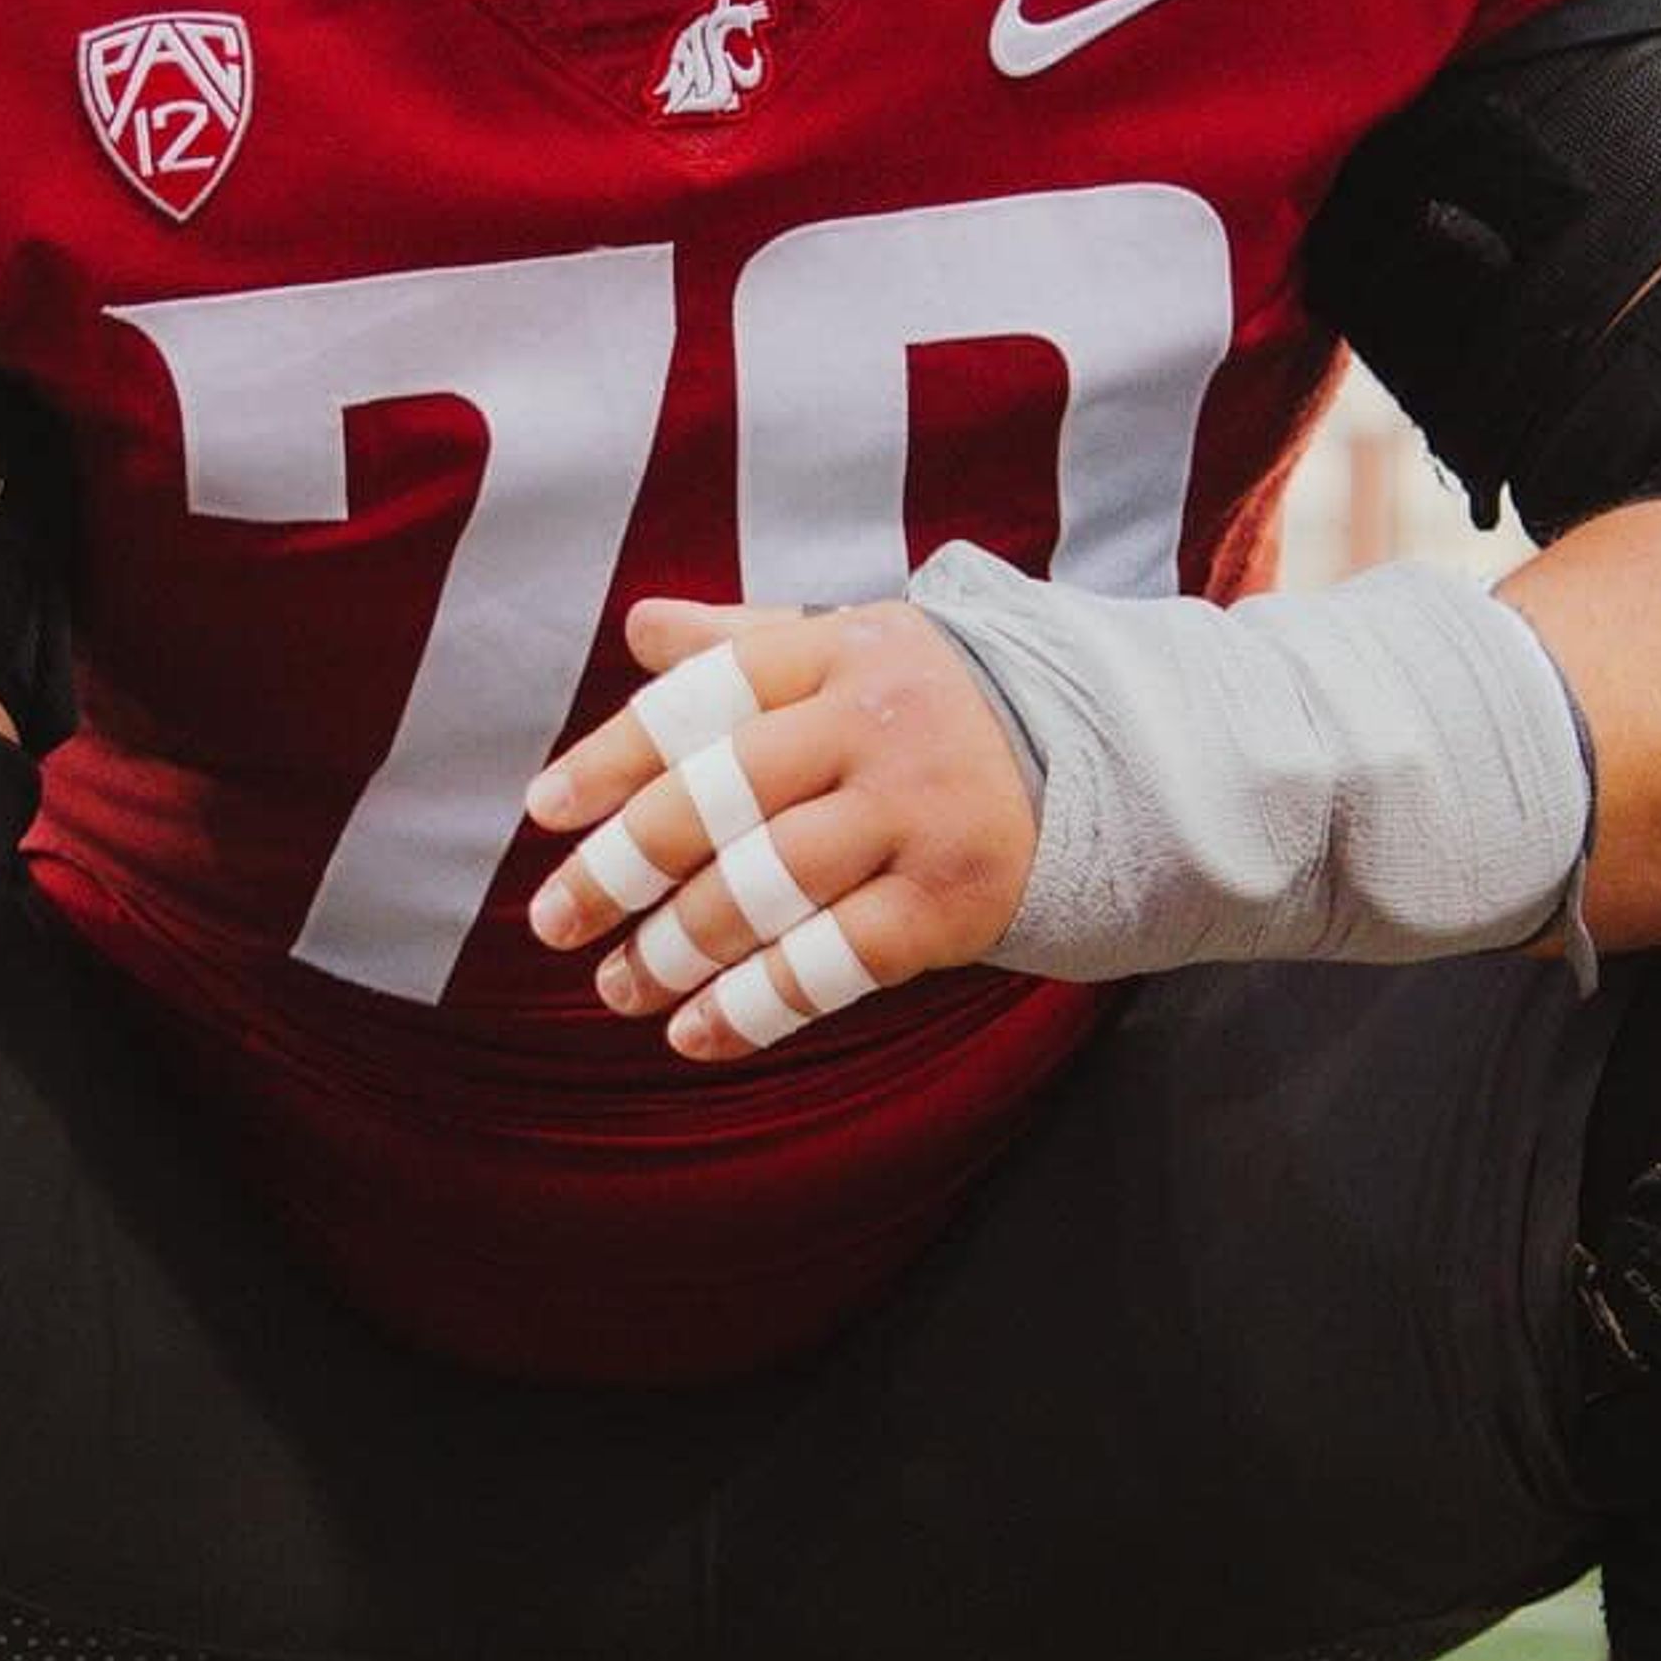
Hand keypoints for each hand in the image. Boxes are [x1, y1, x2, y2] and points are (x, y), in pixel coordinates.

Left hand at [523, 591, 1036, 1058]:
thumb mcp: (856, 650)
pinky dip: (753, 1007)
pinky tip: (695, 1033)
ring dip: (676, 948)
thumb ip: (745, 642)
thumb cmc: (943, 707)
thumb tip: (636, 627)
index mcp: (843, 650)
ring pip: (766, 886)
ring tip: (619, 987)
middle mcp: (878, 725)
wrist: (1116, 759)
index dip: (615, 754)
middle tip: (554, 922)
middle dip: (623, 867)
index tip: (544, 812)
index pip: (704, 697)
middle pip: (721, 796)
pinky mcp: (954, 902)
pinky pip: (831, 962)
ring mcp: (919, 814)